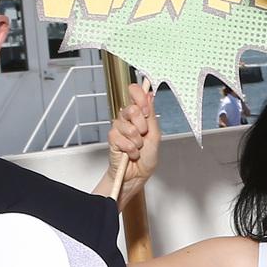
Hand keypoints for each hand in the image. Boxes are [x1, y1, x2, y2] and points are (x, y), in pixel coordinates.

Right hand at [97, 82, 159, 205]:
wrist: (138, 174)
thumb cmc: (147, 156)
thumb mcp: (155, 134)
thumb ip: (151, 115)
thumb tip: (150, 95)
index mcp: (138, 114)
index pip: (134, 93)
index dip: (140, 97)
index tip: (146, 110)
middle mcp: (127, 119)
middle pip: (132, 109)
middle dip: (142, 125)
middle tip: (143, 135)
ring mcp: (118, 128)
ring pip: (128, 126)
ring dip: (137, 140)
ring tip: (138, 147)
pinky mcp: (112, 139)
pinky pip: (122, 139)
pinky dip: (130, 149)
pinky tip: (130, 153)